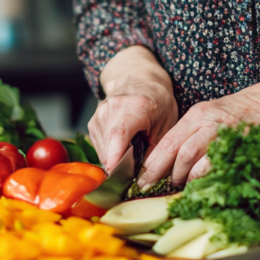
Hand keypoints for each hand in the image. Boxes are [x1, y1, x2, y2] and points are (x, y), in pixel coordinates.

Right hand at [88, 46, 178, 173]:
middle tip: (137, 171)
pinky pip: (99, 148)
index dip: (116, 158)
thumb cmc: (158, 101)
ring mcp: (99, 115)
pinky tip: (123, 146)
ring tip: (132, 152)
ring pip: (103, 151)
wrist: (139, 79)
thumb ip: (156, 151)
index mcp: (135, 106)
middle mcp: (112, 108)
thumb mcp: (167, 124)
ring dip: (116, 160)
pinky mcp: (92, 123)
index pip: (119, 135)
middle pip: (109, 148)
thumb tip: (145, 179)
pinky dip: (111, 153)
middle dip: (121, 167)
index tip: (116, 177)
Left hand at [137, 84, 259, 188]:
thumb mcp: (214, 117)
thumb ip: (195, 137)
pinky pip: (218, 166)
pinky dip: (206, 180)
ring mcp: (225, 132)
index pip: (167, 141)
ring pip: (193, 159)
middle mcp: (208, 121)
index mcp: (198, 115)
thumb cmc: (245, 114)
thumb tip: (173, 166)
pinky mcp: (242, 143)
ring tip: (181, 189)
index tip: (141, 182)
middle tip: (155, 191)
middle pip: (177, 152)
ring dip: (184, 179)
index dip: (152, 165)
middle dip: (162, 175)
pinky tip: (203, 189)